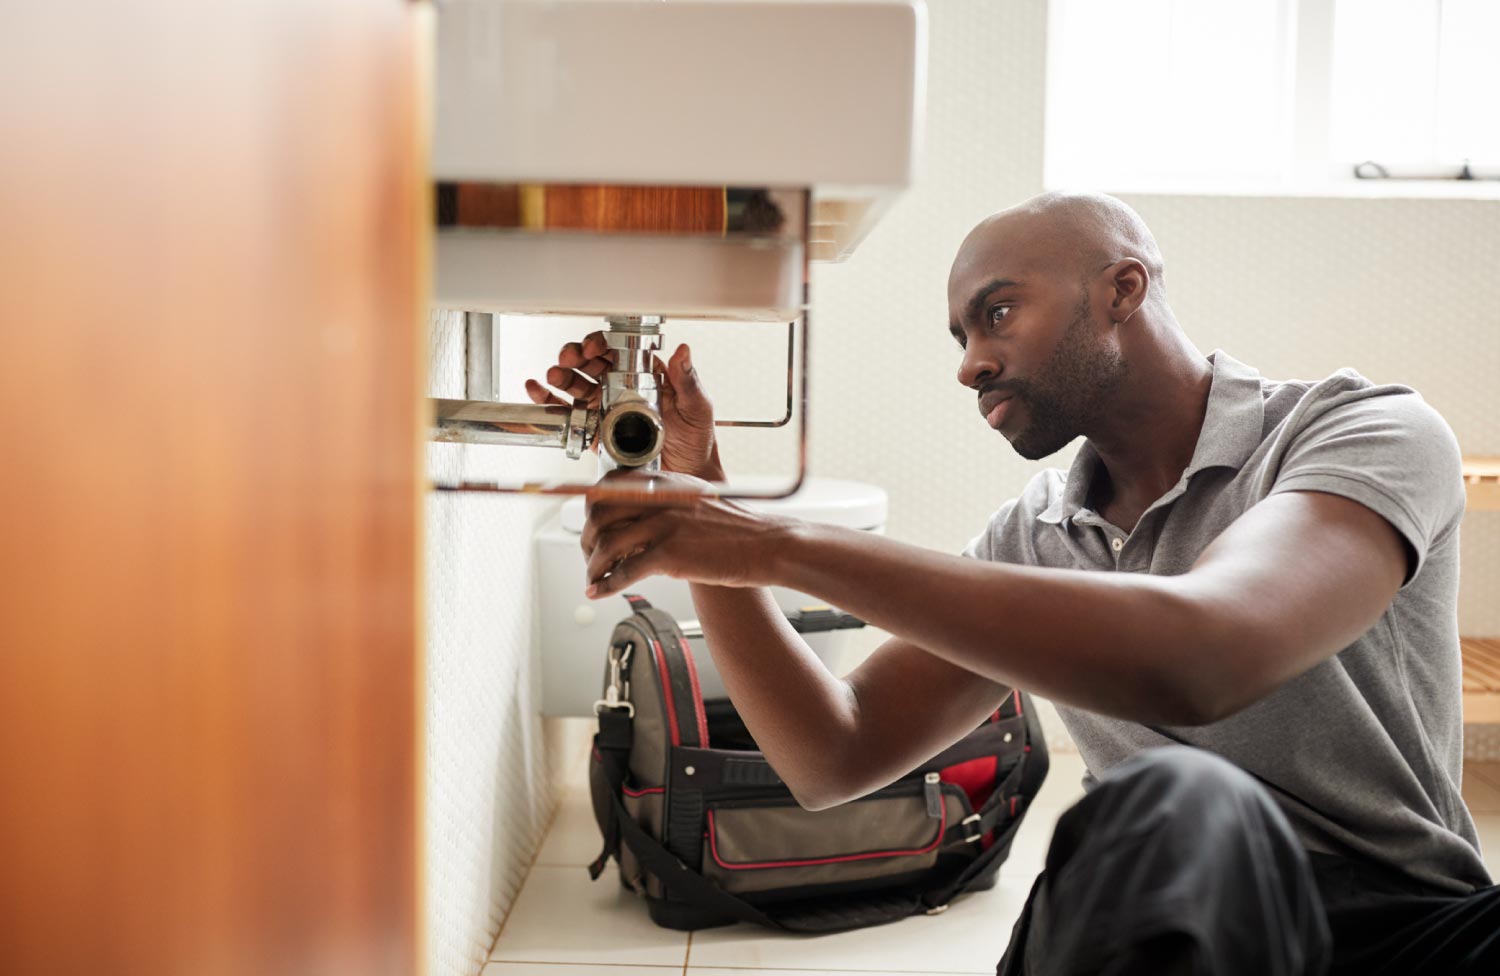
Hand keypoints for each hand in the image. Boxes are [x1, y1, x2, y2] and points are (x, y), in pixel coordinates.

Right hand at [524, 331, 723, 478]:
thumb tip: (683, 350)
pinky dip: (549, 400)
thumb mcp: (697, 407)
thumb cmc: (696, 440)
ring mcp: (606, 408)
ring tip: (554, 375)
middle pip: (591, 364)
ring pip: (577, 384)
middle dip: (576, 356)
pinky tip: (538, 390)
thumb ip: (688, 380)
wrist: (688, 476)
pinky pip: (569, 413)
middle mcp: (622, 388)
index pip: (618, 351)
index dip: (602, 344)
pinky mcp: (595, 431)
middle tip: (569, 358)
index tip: (595, 348)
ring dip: (561, 375)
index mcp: (645, 376)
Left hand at [580, 471, 787, 597]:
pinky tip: (600, 593)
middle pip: (599, 513)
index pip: (609, 485)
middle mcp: (659, 499)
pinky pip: (625, 571)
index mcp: (664, 483)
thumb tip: (637, 519)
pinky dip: (606, 585)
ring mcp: (663, 526)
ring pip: (606, 544)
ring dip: (593, 566)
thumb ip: (666, 502)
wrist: (766, 545)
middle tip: (588, 555)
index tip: (589, 525)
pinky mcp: (669, 555)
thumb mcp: (696, 500)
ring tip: (593, 578)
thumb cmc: (736, 529)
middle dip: (586, 537)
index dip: (592, 507)